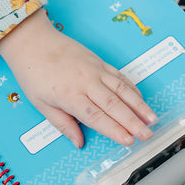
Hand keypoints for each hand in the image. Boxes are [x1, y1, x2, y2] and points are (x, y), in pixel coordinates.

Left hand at [0, 11, 155, 147]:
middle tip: (147, 135)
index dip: (114, 130)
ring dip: (139, 105)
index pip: (97, 117)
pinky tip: (141, 100)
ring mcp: (95, 70)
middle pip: (114, 105)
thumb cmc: (33, 73)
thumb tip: (78, 142)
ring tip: (152, 119)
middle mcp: (86, 82)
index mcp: (70, 95)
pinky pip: (120, 76)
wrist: (32, 41)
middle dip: (133, 122)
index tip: (128, 141)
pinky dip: (132, 89)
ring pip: (122, 89)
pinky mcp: (99, 62)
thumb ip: (62, 124)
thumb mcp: (41, 104)